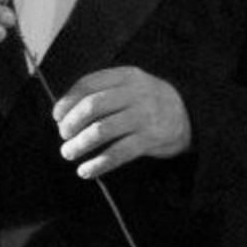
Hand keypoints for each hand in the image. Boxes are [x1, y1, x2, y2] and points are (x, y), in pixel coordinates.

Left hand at [53, 66, 191, 179]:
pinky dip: (98, 164)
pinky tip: (86, 171)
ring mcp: (143, 116)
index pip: (89, 83)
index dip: (68, 100)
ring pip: (102, 131)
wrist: (190, 115)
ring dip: (80, 145)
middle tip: (63, 136)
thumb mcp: (131, 85)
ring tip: (69, 153)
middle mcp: (134, 93)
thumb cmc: (149, 101)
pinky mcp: (150, 139)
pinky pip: (118, 153)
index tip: (57, 116)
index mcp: (126, 76)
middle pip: (93, 106)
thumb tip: (64, 110)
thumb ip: (103, 92)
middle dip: (71, 123)